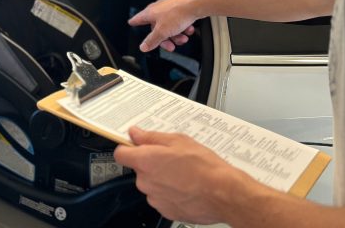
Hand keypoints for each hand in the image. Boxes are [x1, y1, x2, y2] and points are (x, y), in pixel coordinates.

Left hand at [114, 127, 249, 224]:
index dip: (128, 148)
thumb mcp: (178, 140)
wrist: (223, 193)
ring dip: (161, 179)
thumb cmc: (204, 167)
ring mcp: (155, 198)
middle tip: (172, 158)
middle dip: (151, 163)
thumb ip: (151, 137)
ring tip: (183, 173)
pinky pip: (161, 198)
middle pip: (139, 169)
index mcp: (145, 161)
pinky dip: (170, 193)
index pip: (121, 154)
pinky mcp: (166, 211)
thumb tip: (135, 133)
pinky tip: (186, 187)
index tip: (136, 145)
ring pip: (151, 184)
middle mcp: (146, 181)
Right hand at [128, 0, 198, 51]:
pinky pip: (179, 23)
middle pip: (157, 28)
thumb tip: (143, 46)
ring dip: (176, 35)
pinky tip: (188, 30)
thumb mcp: (162, 32)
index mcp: (150, 13)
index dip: (134, 22)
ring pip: (169, 27)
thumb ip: (152, 40)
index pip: (138, 19)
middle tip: (170, 46)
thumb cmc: (177, 13)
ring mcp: (169, 9)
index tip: (131, 23)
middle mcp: (158, 10)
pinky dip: (183, 28)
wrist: (196, 5)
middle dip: (165, 39)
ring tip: (183, 38)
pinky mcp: (180, 10)